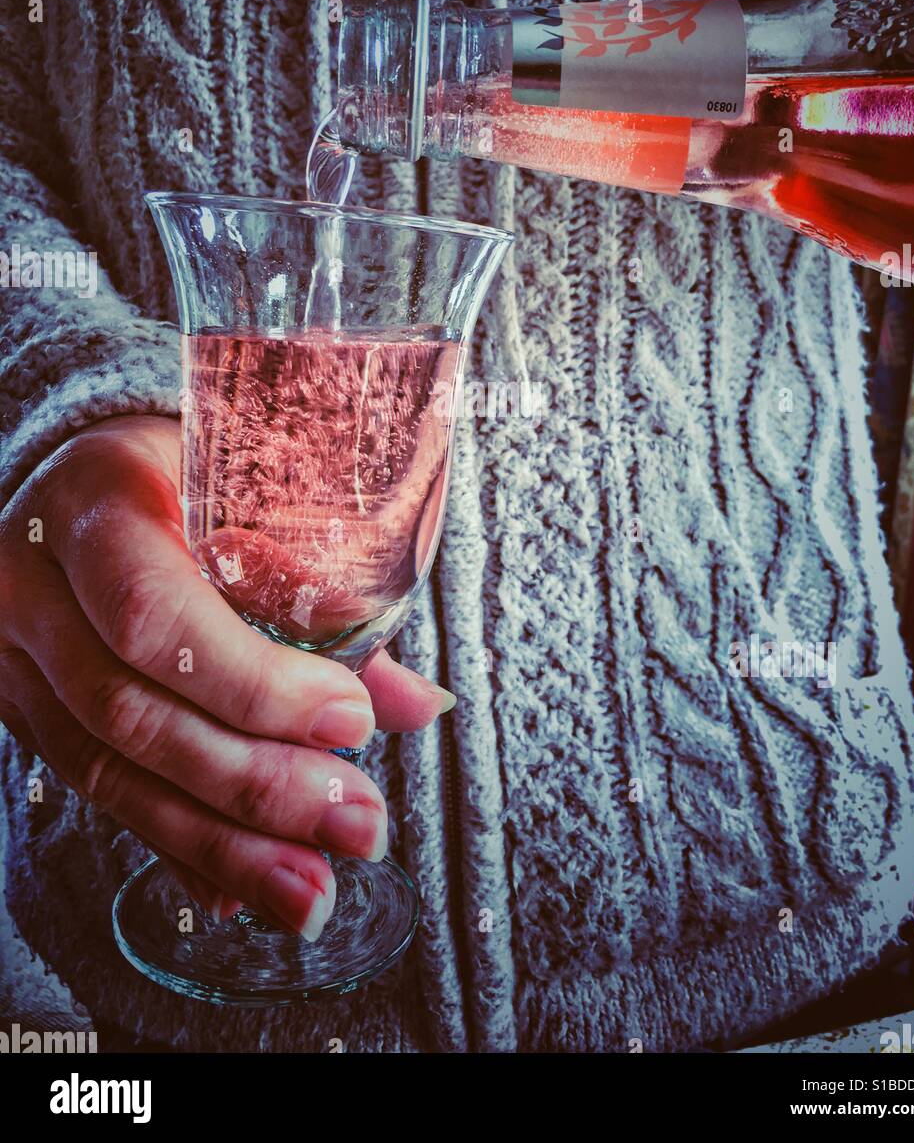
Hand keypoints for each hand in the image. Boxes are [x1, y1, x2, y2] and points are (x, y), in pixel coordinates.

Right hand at [0, 416, 452, 940]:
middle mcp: (34, 585)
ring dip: (223, 844)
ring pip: (109, 772)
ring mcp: (16, 657)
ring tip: (313, 891)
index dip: (252, 681)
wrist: (80, 483)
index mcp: (97, 500)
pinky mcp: (23, 711)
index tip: (349, 721)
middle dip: (254, 784)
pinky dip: (177, 845)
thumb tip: (421, 705)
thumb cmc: (186, 474)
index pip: (154, 612)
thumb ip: (324, 595)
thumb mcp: (247, 492)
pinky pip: (97, 792)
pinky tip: (241, 891)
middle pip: (131, 711)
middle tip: (357, 824)